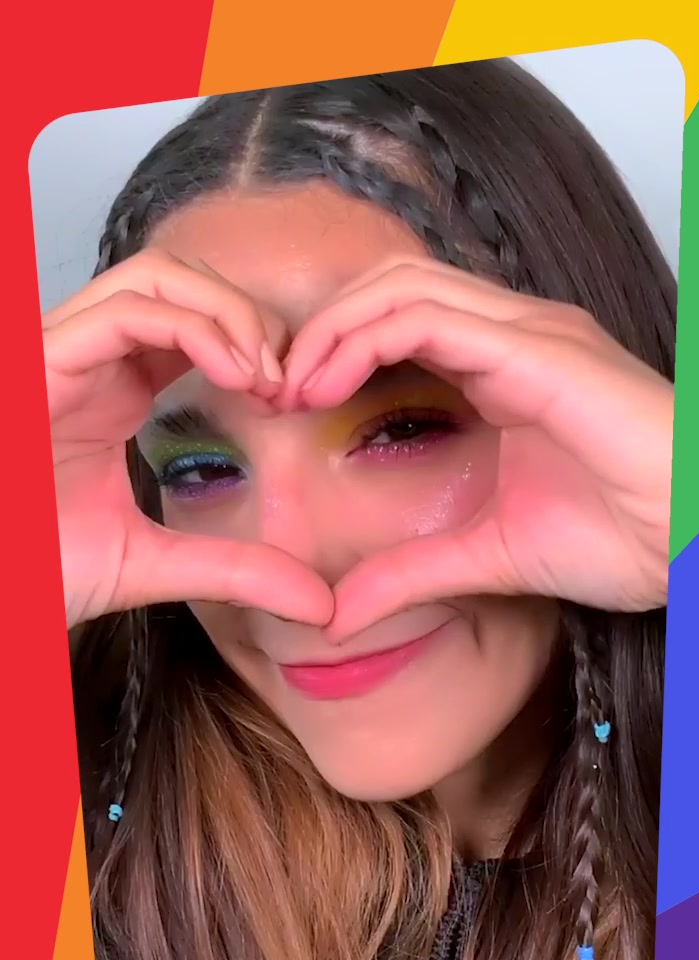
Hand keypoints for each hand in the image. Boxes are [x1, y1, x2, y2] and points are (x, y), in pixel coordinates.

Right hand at [44, 249, 333, 629]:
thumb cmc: (40, 572)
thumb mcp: (157, 565)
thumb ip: (235, 570)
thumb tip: (318, 603)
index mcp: (113, 386)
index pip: (192, 320)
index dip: (252, 342)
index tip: (290, 399)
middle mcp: (89, 357)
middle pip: (181, 280)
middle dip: (249, 317)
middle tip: (288, 383)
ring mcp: (62, 352)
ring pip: (156, 276)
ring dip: (229, 313)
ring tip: (267, 378)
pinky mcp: (41, 361)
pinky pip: (126, 311)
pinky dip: (194, 329)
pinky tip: (236, 377)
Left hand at [281, 259, 672, 639]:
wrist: (696, 541)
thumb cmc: (622, 536)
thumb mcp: (486, 558)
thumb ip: (412, 573)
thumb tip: (339, 614)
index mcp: (502, 369)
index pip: (396, 323)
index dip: (331, 353)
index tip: (283, 408)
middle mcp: (511, 335)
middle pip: (387, 288)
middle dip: (318, 331)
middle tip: (269, 390)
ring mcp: (527, 332)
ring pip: (399, 286)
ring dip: (329, 329)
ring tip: (288, 385)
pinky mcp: (539, 347)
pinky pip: (429, 314)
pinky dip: (363, 336)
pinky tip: (326, 382)